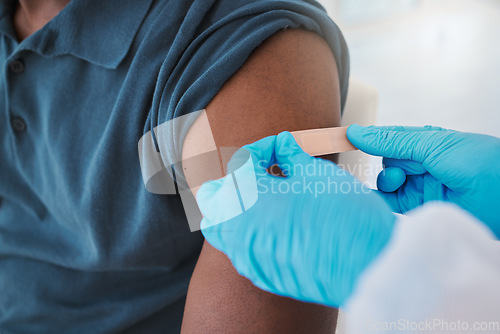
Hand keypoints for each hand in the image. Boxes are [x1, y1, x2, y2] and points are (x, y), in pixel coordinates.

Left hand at [196, 132, 395, 306]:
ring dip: (238, 208)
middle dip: (235, 180)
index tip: (281, 147)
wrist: (366, 267)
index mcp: (244, 196)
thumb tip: (283, 146)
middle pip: (214, 197)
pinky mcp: (260, 275)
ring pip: (222, 227)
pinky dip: (252, 233)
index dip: (262, 149)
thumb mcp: (316, 174)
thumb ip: (290, 157)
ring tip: (270, 200)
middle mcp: (235, 229)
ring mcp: (245, 256)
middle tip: (265, 174)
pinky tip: (281, 227)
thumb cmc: (343, 215)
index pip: (240, 161)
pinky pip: (242, 249)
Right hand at [347, 124, 499, 236]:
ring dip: (385, 185)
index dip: (367, 140)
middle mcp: (421, 165)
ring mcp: (420, 188)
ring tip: (397, 184)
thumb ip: (392, 142)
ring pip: (387, 186)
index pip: (387, 139)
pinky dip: (383, 203)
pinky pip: (393, 205)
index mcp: (424, 143)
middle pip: (385, 164)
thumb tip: (357, 133)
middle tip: (390, 169)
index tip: (343, 139)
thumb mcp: (431, 144)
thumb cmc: (479, 162)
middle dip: (383, 166)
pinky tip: (377, 201)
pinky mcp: (420, 210)